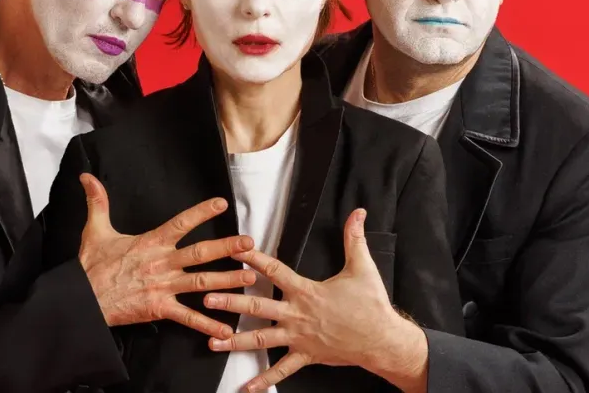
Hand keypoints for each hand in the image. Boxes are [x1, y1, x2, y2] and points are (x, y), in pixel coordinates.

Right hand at [78, 173, 255, 339]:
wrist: (82, 301)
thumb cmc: (91, 266)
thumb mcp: (94, 230)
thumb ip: (97, 202)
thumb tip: (86, 177)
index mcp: (150, 243)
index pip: (180, 223)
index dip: (201, 212)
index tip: (221, 203)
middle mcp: (162, 263)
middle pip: (200, 253)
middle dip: (226, 247)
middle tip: (250, 243)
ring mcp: (163, 287)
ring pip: (201, 282)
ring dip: (227, 281)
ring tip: (250, 277)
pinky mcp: (160, 308)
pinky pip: (187, 317)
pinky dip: (207, 323)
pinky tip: (225, 328)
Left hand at [203, 209, 428, 391]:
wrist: (382, 340)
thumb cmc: (371, 304)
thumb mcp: (363, 267)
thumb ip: (355, 238)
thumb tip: (359, 212)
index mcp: (306, 291)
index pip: (274, 271)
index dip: (253, 259)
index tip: (234, 250)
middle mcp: (297, 315)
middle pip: (257, 308)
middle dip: (230, 303)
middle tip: (206, 298)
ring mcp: (299, 338)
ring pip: (261, 340)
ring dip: (235, 341)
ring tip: (212, 341)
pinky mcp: (306, 356)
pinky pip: (282, 370)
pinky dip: (264, 379)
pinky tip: (247, 388)